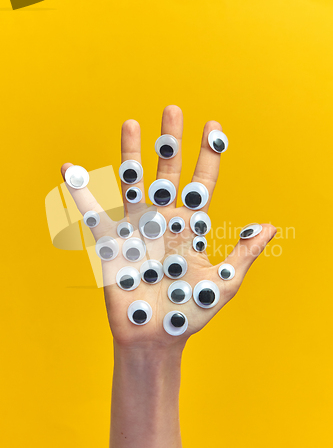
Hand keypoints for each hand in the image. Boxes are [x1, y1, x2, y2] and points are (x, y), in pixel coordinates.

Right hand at [61, 105, 275, 350]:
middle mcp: (163, 220)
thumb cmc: (190, 312)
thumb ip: (243, 253)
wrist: (158, 337)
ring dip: (132, 155)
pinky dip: (80, 193)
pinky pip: (94, 215)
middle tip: (172, 110)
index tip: (213, 126)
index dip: (209, 155)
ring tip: (132, 124)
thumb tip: (268, 226)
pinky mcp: (113, 244)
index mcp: (190, 227)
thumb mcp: (223, 283)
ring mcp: (137, 229)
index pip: (202, 183)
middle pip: (168, 173)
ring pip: (134, 184)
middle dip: (170, 143)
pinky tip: (69, 169)